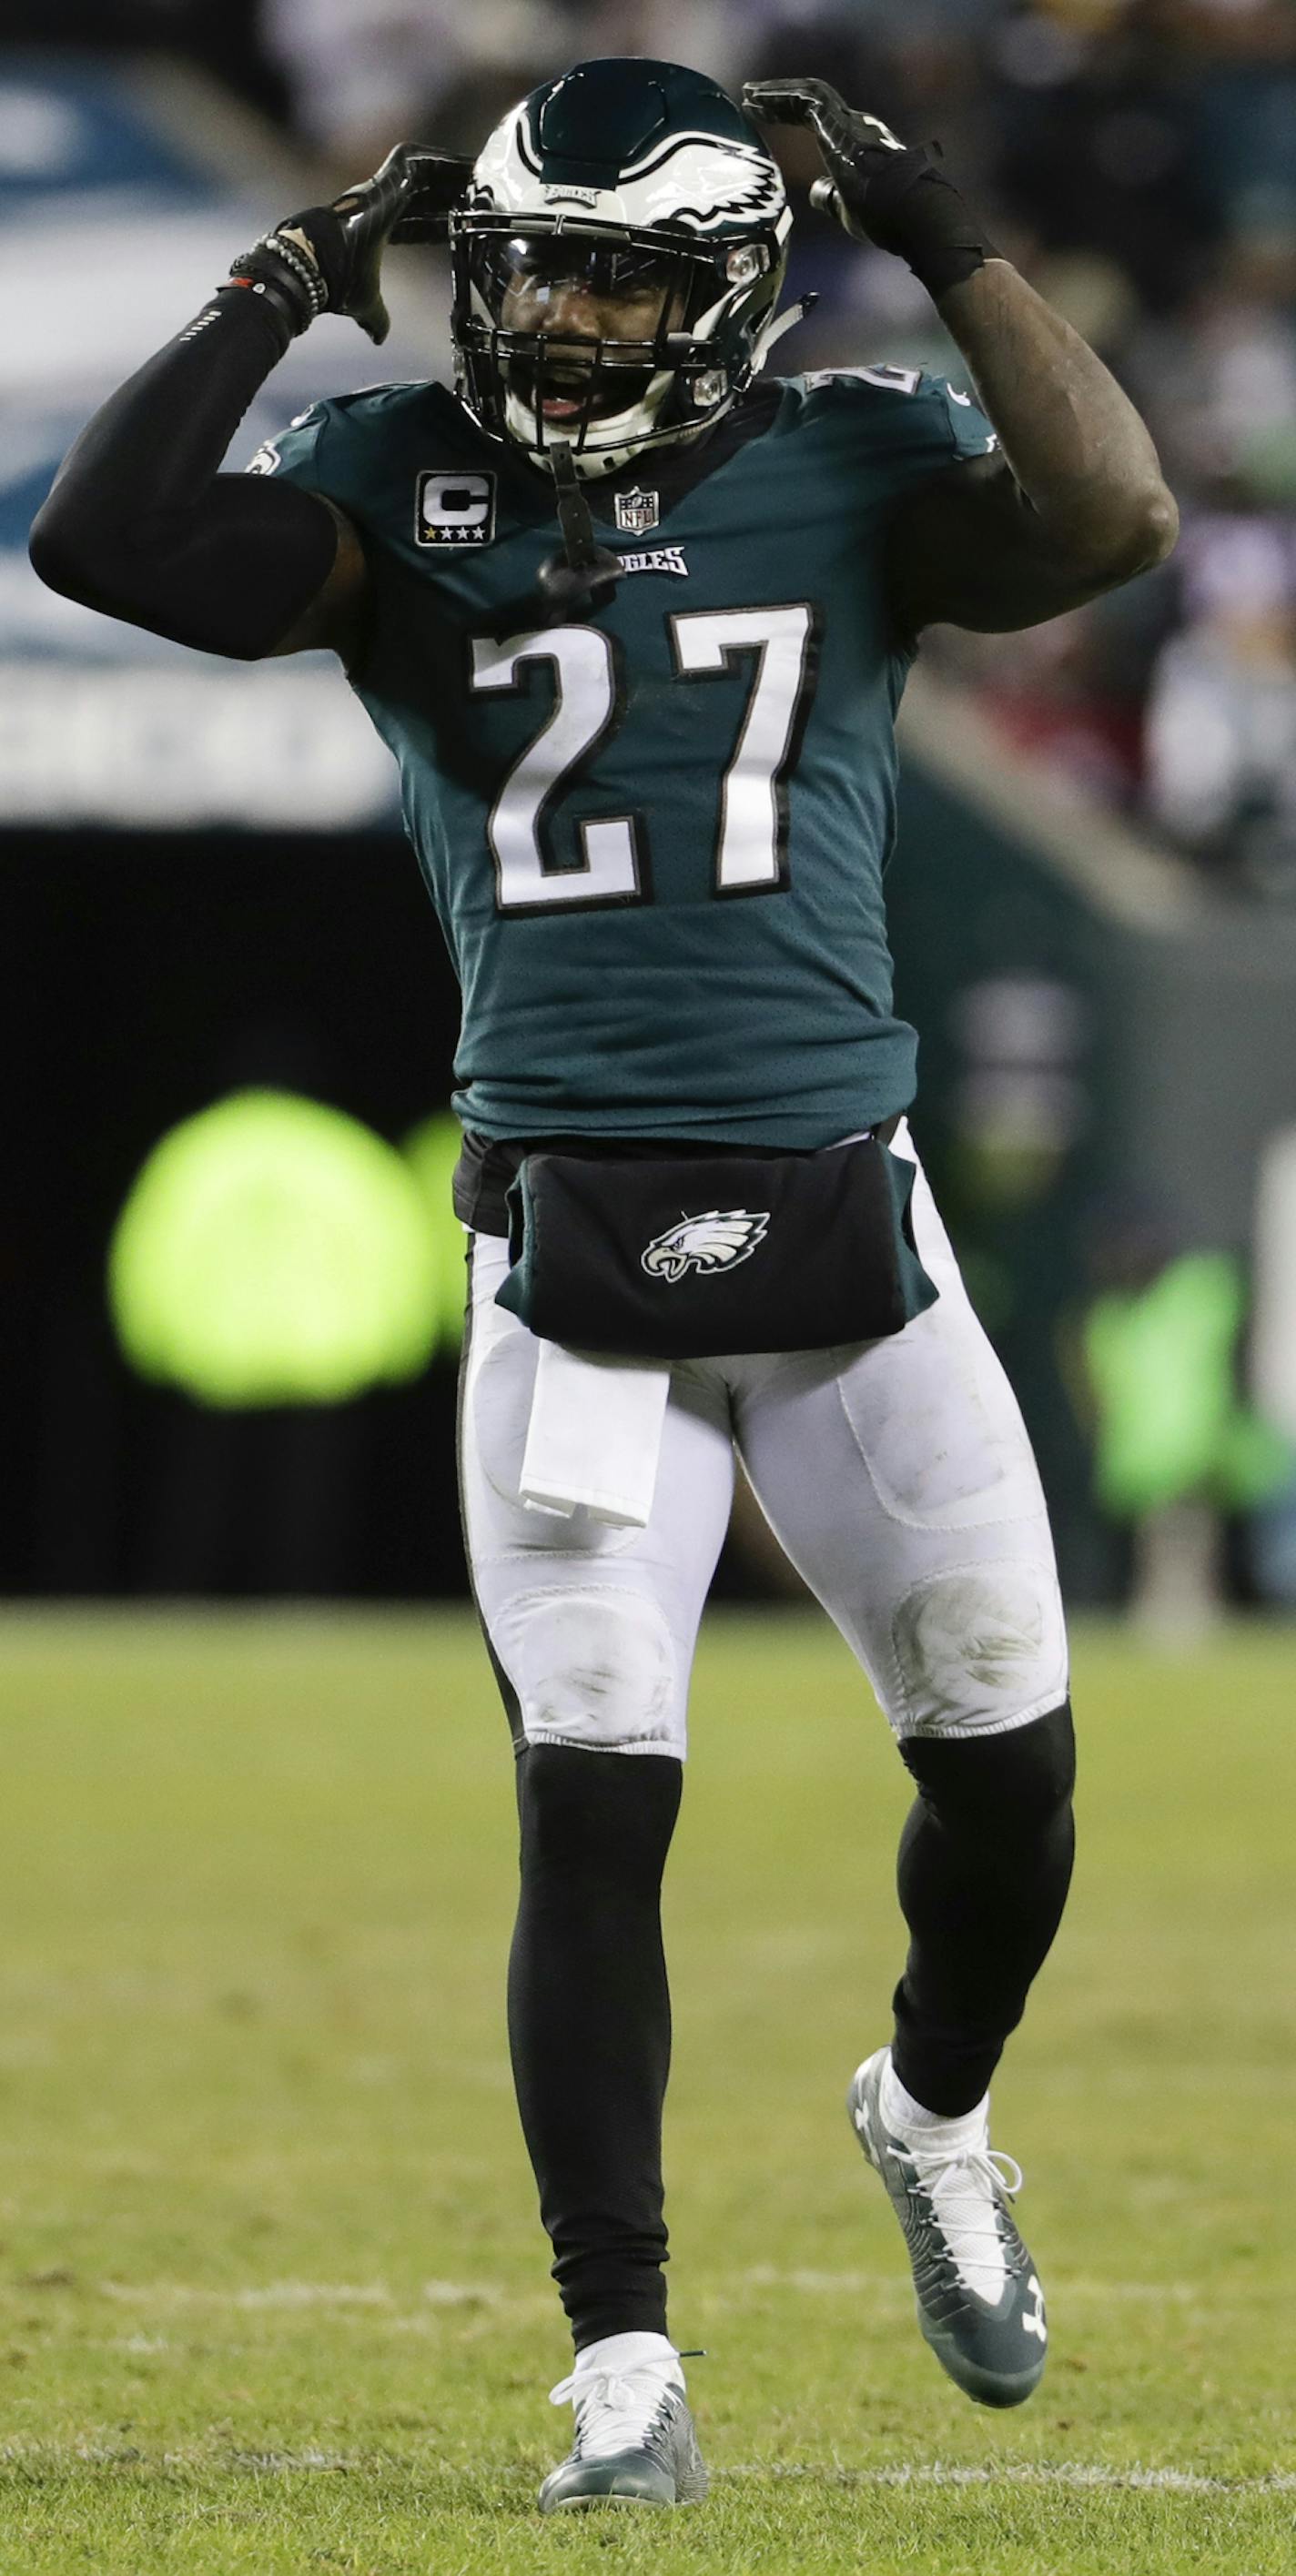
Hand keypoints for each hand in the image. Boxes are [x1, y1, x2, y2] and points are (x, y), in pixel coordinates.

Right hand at [229, 142, 472, 344]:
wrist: (319, 260)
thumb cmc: (337, 281)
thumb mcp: (366, 303)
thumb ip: (376, 317)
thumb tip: (379, 338)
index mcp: (378, 228)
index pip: (414, 223)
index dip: (437, 223)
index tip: (458, 224)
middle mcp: (381, 204)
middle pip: (424, 195)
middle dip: (450, 195)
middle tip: (479, 195)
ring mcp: (384, 187)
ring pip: (425, 174)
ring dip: (450, 173)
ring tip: (478, 174)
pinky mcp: (387, 177)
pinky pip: (420, 161)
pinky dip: (442, 161)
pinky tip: (464, 164)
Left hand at [742, 77, 995, 299]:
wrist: (915, 214)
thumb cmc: (889, 220)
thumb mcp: (849, 209)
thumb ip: (831, 196)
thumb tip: (814, 191)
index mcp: (856, 143)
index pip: (818, 119)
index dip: (791, 114)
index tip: (766, 114)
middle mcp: (854, 125)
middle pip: (810, 101)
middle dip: (780, 98)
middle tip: (752, 96)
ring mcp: (849, 122)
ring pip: (807, 95)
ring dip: (776, 94)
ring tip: (750, 94)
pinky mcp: (840, 125)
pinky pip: (805, 102)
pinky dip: (780, 99)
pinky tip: (759, 101)